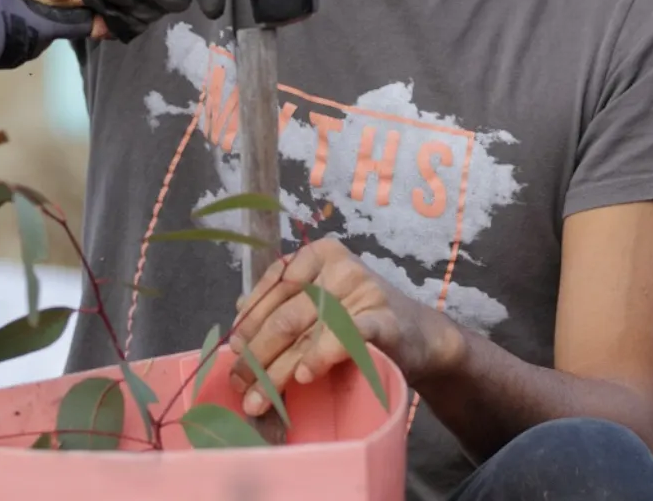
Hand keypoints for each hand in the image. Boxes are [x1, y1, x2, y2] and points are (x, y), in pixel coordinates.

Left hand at [228, 238, 463, 416]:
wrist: (419, 336)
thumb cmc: (360, 317)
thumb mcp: (322, 300)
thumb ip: (285, 301)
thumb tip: (238, 313)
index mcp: (319, 254)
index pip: (274, 285)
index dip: (249, 320)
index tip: (233, 351)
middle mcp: (340, 266)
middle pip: (286, 314)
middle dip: (256, 354)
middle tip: (238, 385)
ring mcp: (364, 290)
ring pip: (307, 333)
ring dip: (277, 371)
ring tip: (258, 398)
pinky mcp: (383, 320)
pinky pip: (345, 337)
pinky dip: (320, 356)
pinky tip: (303, 375)